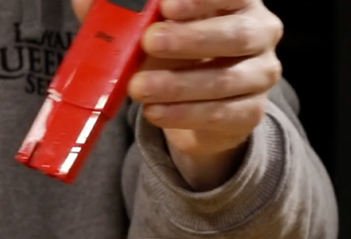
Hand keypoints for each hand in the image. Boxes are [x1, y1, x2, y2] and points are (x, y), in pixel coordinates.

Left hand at [73, 0, 283, 190]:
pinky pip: (222, 114)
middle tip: (148, 42)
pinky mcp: (250, 112)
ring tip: (137, 88)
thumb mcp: (142, 22)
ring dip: (177, 84)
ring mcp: (260, 73)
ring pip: (226, 80)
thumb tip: (89, 0)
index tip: (166, 4)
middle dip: (189, 39)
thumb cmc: (168, 46)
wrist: (189, 101)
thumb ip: (121, 6)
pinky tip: (154, 112)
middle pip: (236, 35)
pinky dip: (184, 115)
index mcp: (237, 1)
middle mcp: (260, 31)